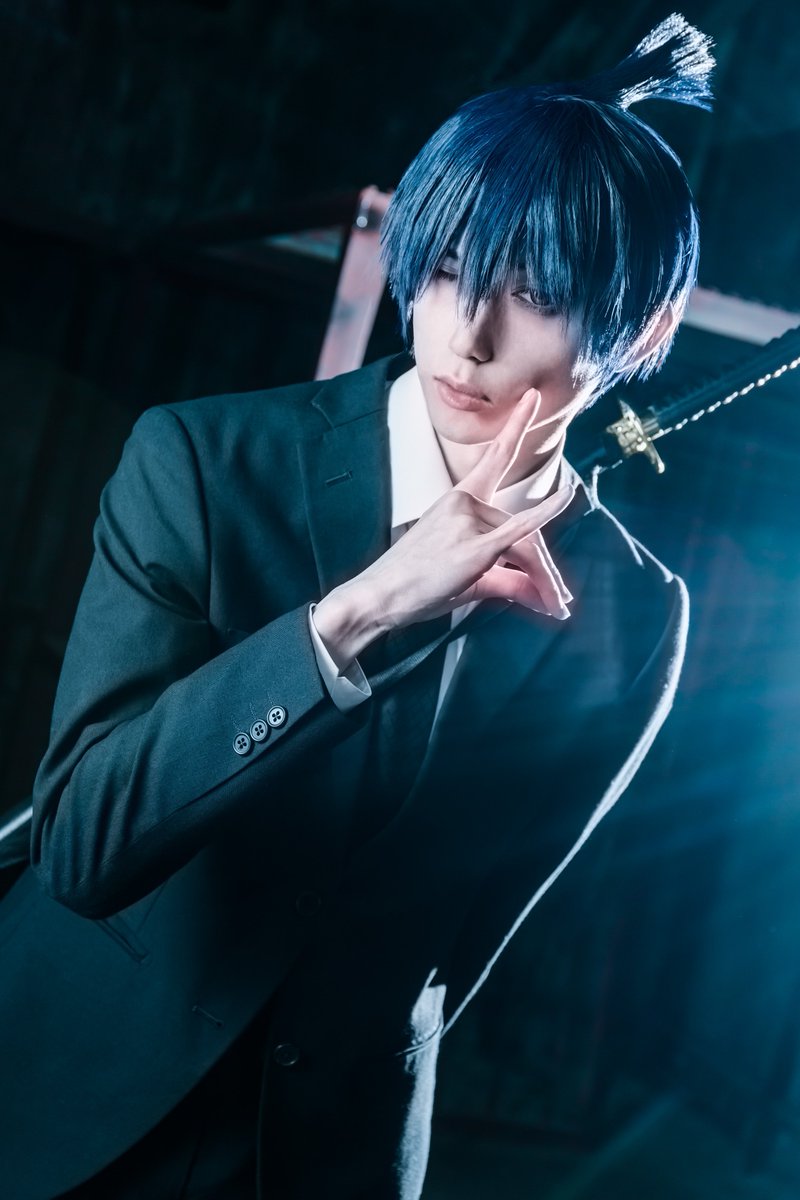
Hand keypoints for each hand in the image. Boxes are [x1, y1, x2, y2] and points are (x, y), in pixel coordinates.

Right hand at [314, 389, 574, 667]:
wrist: (378, 596)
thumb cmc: (416, 586)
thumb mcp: (466, 577)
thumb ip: (509, 580)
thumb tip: (545, 597)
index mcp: (460, 500)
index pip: (494, 457)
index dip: (515, 426)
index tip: (532, 397)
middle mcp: (465, 502)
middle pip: (525, 531)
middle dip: (544, 570)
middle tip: (558, 603)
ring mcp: (468, 521)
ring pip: (526, 547)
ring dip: (544, 581)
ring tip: (553, 608)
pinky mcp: (474, 546)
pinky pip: (520, 529)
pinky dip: (547, 510)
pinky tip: (568, 495)